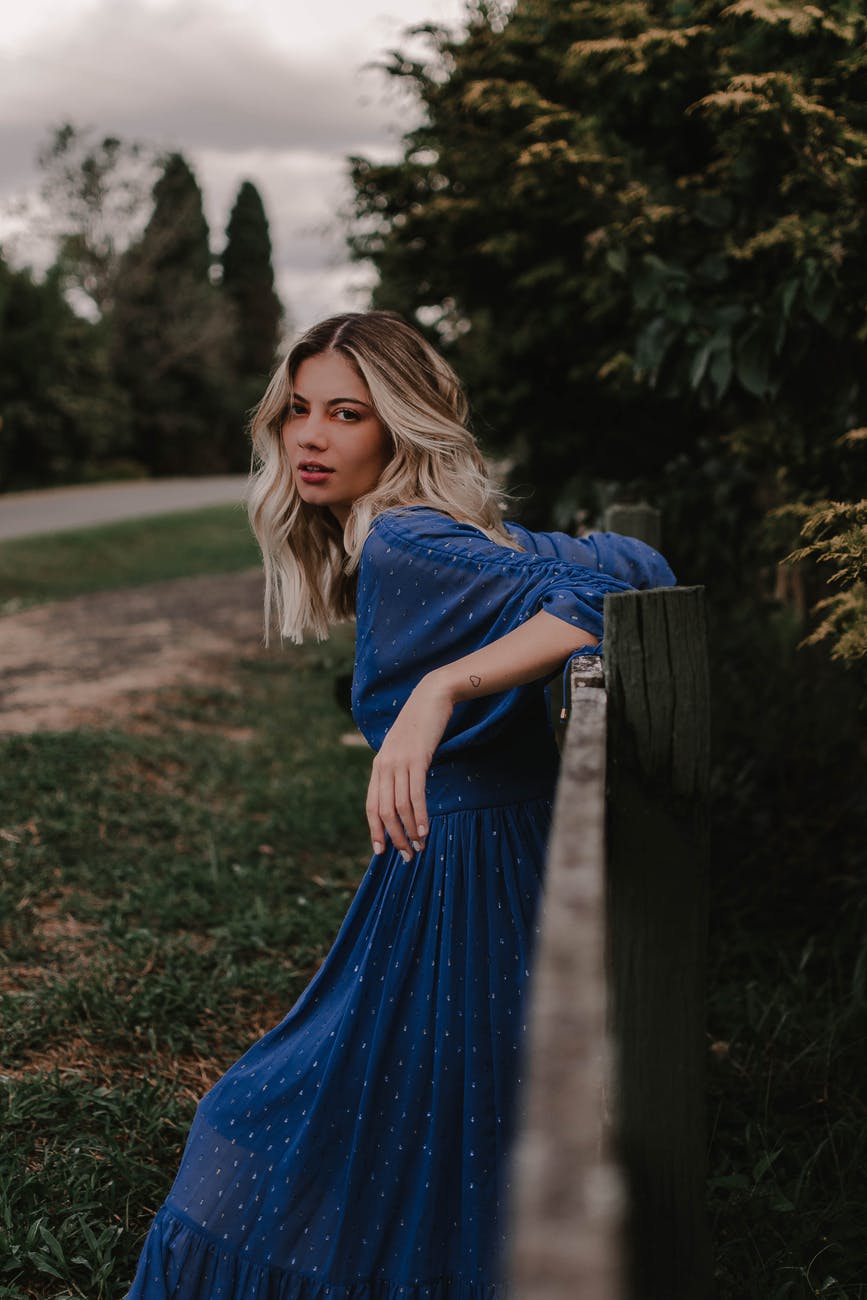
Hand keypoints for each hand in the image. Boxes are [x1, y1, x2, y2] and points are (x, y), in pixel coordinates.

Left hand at [366, 672, 452, 860]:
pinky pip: (415, 794)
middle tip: (407, 856)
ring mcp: (399, 762)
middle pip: (383, 811)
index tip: (381, 851)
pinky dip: (420, 816)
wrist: (431, 696)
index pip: (371, 806)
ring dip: (409, 831)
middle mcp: (384, 766)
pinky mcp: (416, 759)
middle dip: (394, 837)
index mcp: (378, 766)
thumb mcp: (404, 750)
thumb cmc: (420, 726)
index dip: (375, 830)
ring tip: (419, 847)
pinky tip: (425, 830)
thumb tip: (403, 797)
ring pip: (399, 807)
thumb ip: (400, 771)